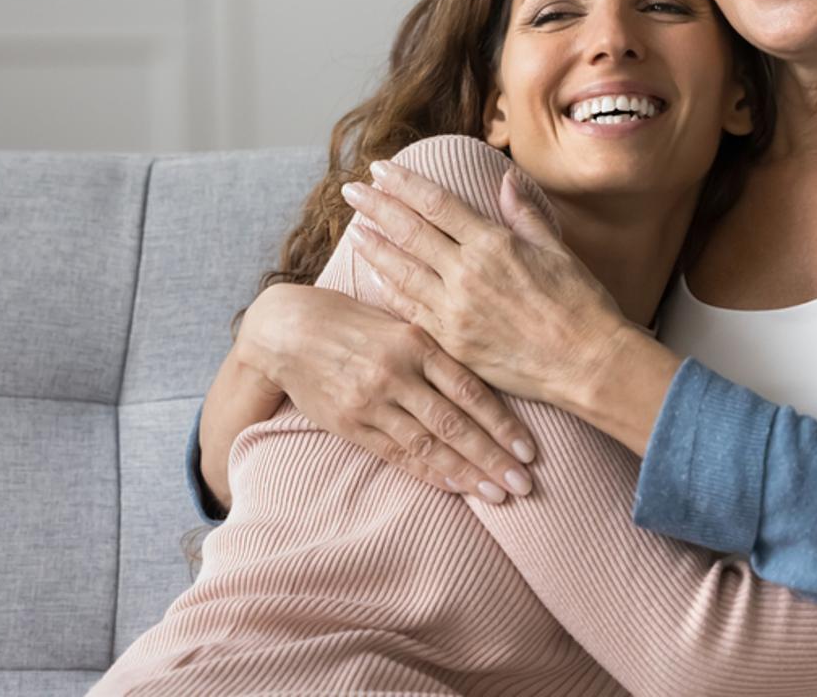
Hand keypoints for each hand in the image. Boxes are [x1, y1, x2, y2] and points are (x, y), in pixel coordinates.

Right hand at [237, 281, 538, 502]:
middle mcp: (396, 374)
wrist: (287, 330)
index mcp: (416, 342)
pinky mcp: (350, 424)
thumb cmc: (354, 322)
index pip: (469, 390)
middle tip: (525, 484)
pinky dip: (429, 473)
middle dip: (493, 457)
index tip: (530, 449)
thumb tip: (492, 368)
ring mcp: (372, 402)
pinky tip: (456, 488)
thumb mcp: (400, 321)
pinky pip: (397, 454)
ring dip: (467, 474)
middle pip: (454, 423)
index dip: (502, 423)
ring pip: (428, 445)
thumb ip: (438, 349)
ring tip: (499, 494)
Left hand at [341, 160, 632, 405]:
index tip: (380, 169)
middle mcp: (467, 274)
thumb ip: (523, 215)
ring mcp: (455, 311)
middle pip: (409, 231)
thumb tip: (505, 182)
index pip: (436, 204)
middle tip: (350, 189)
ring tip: (355, 228)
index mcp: (494, 244)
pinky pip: (410, 311)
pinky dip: (388, 290)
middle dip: (377, 206)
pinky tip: (373, 275)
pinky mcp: (452, 343)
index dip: (404, 183)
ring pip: (401, 271)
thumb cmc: (581, 304)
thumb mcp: (557, 250)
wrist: (589, 363)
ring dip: (374, 247)